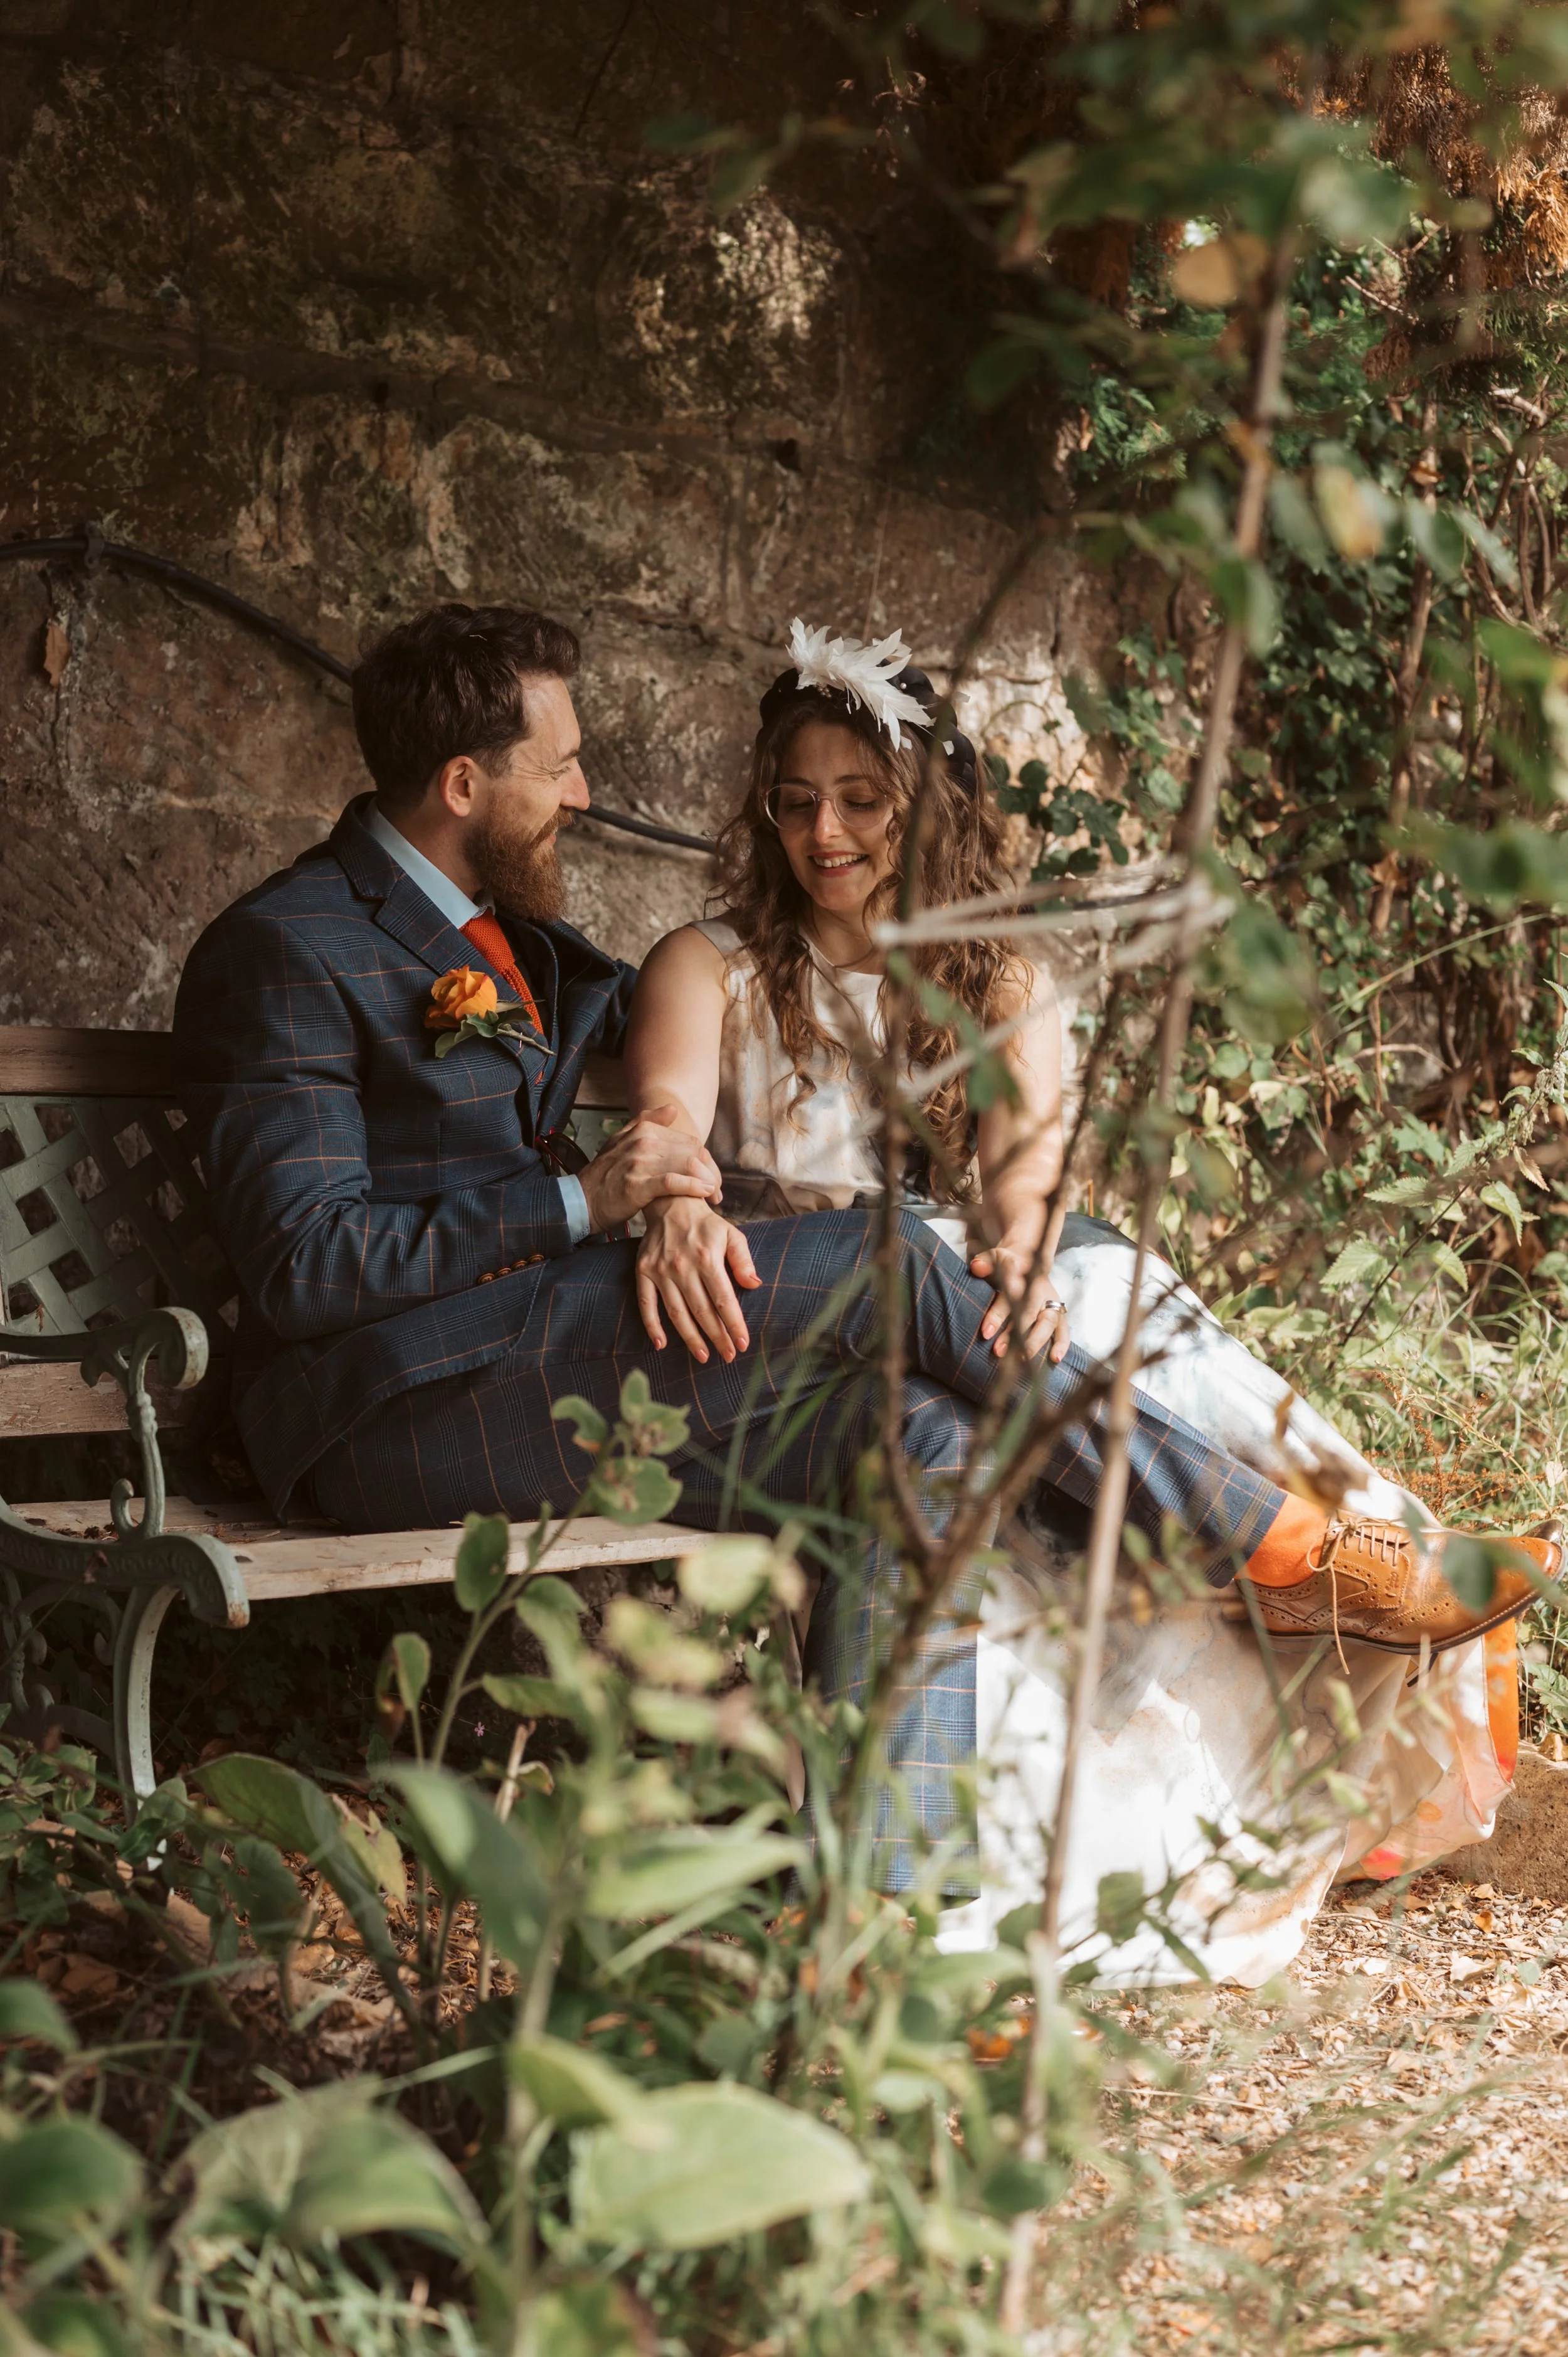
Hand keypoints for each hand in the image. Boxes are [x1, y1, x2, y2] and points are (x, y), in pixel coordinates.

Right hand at [578, 1103, 721, 1232]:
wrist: (581, 1201)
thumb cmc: (605, 1174)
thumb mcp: (620, 1140)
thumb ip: (646, 1122)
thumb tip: (672, 1109)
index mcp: (643, 1130)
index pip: (689, 1140)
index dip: (705, 1159)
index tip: (711, 1176)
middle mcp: (643, 1142)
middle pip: (693, 1152)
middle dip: (709, 1171)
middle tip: (717, 1190)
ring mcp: (640, 1163)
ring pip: (687, 1164)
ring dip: (707, 1180)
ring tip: (714, 1195)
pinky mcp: (638, 1186)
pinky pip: (673, 1182)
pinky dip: (693, 1187)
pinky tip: (704, 1193)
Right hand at [637, 1198, 760, 1363]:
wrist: (671, 1203)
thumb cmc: (706, 1224)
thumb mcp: (732, 1235)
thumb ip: (743, 1260)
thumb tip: (754, 1284)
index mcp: (707, 1258)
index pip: (724, 1299)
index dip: (734, 1324)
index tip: (742, 1344)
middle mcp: (683, 1266)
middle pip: (702, 1311)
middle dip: (717, 1337)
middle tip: (728, 1356)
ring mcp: (661, 1270)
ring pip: (677, 1313)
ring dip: (691, 1338)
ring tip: (704, 1356)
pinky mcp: (644, 1271)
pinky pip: (646, 1304)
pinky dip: (652, 1326)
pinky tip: (661, 1345)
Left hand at [970, 1240, 1068, 1363]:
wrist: (1030, 1262)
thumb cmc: (1007, 1265)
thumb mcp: (994, 1258)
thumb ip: (984, 1263)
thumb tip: (976, 1267)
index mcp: (1025, 1275)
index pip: (1010, 1296)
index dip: (998, 1315)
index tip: (985, 1332)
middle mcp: (1041, 1289)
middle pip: (1030, 1312)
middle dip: (1015, 1334)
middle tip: (998, 1351)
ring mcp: (1052, 1301)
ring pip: (1048, 1322)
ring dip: (1035, 1342)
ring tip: (1022, 1359)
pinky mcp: (1059, 1312)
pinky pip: (1064, 1329)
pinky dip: (1062, 1344)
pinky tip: (1055, 1359)